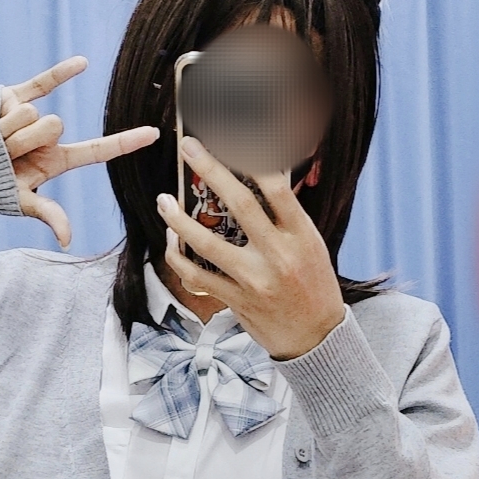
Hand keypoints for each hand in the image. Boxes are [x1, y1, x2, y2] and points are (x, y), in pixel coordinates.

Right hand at [0, 56, 157, 249]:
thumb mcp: (16, 200)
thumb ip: (45, 212)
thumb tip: (66, 240)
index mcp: (55, 161)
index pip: (97, 151)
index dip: (125, 141)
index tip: (155, 133)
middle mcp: (47, 135)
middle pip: (52, 126)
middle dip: (23, 140)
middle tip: (2, 154)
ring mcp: (30, 114)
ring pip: (31, 112)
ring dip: (6, 127)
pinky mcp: (12, 95)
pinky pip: (41, 83)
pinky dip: (62, 73)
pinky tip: (84, 63)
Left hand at [156, 137, 345, 358]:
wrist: (315, 336)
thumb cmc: (314, 284)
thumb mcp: (312, 245)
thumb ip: (287, 217)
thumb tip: (264, 179)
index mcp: (300, 235)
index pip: (278, 189)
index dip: (253, 161)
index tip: (231, 141)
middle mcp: (278, 255)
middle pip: (240, 205)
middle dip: (210, 171)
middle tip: (188, 148)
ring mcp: (255, 279)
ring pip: (208, 244)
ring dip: (180, 221)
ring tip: (163, 202)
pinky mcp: (237, 300)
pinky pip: (199, 277)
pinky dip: (179, 260)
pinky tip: (170, 244)